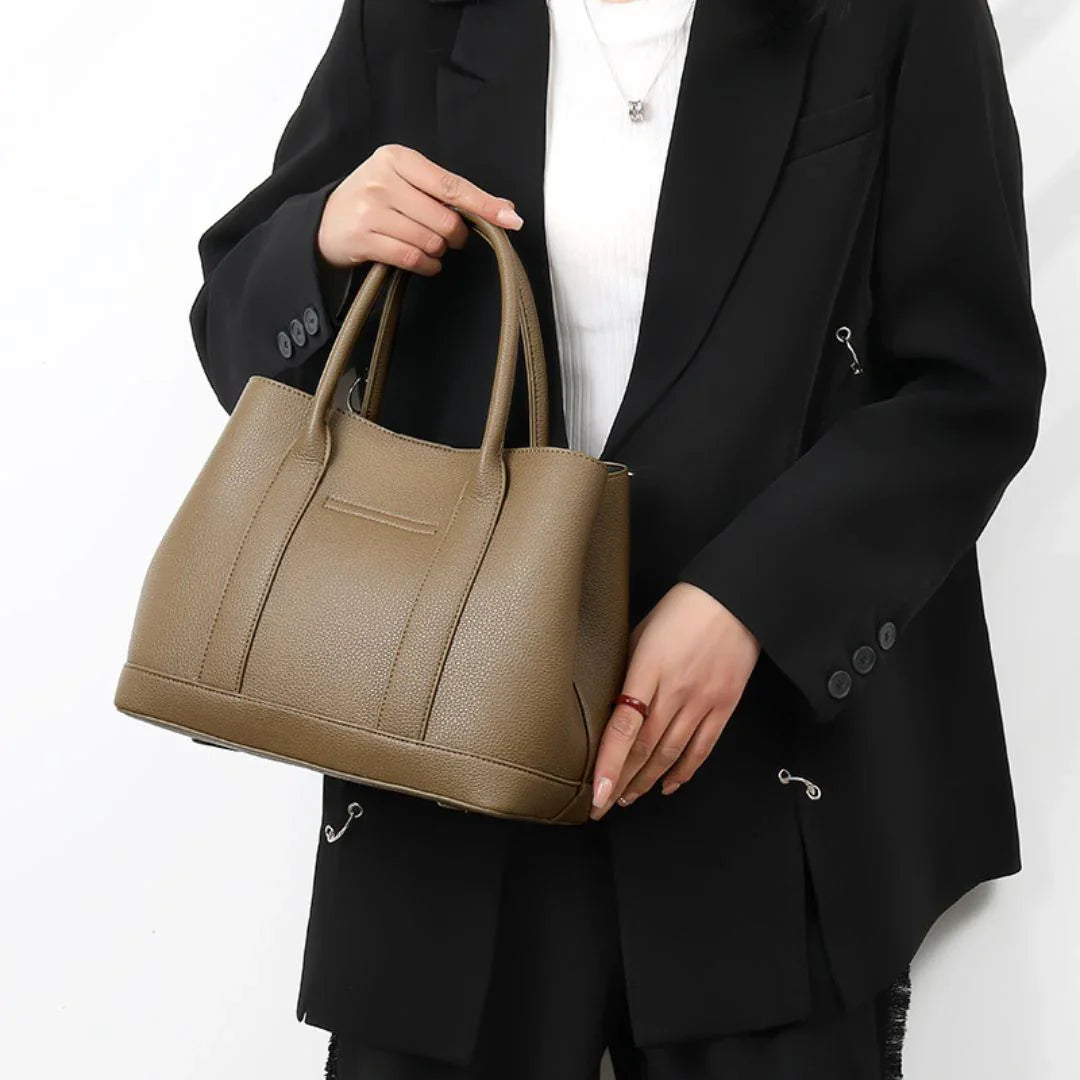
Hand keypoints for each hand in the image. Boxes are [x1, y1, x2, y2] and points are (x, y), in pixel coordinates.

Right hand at [317, 144, 523, 274]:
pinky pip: (413, 258)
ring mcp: (370, 209)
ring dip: (438, 253)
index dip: (484, 204)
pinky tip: (424, 262)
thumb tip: (505, 208)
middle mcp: (383, 179)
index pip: (451, 185)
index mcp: (398, 158)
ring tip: (427, 247)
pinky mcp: (363, 238)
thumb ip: (449, 193)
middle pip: (445, 220)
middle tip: (448, 238)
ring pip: (430, 241)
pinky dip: (427, 266)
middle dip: (455, 237)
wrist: (323, 222)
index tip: (511, 219)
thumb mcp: (405, 183)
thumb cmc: (374, 201)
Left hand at [589, 582, 760, 819]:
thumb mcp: (640, 631)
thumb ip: (626, 667)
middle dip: (620, 782)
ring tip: (626, 798)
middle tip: (601, 805)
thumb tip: (609, 698)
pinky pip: (702, 748)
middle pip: (644, 748)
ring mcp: (702, 701)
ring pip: (670, 754)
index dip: (608, 764)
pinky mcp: (724, 706)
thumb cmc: (682, 608)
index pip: (623, 727)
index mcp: (648, 668)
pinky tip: (667, 785)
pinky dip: (684, 771)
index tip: (595, 791)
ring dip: (646, 781)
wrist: (734, 599)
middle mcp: (676, 691)